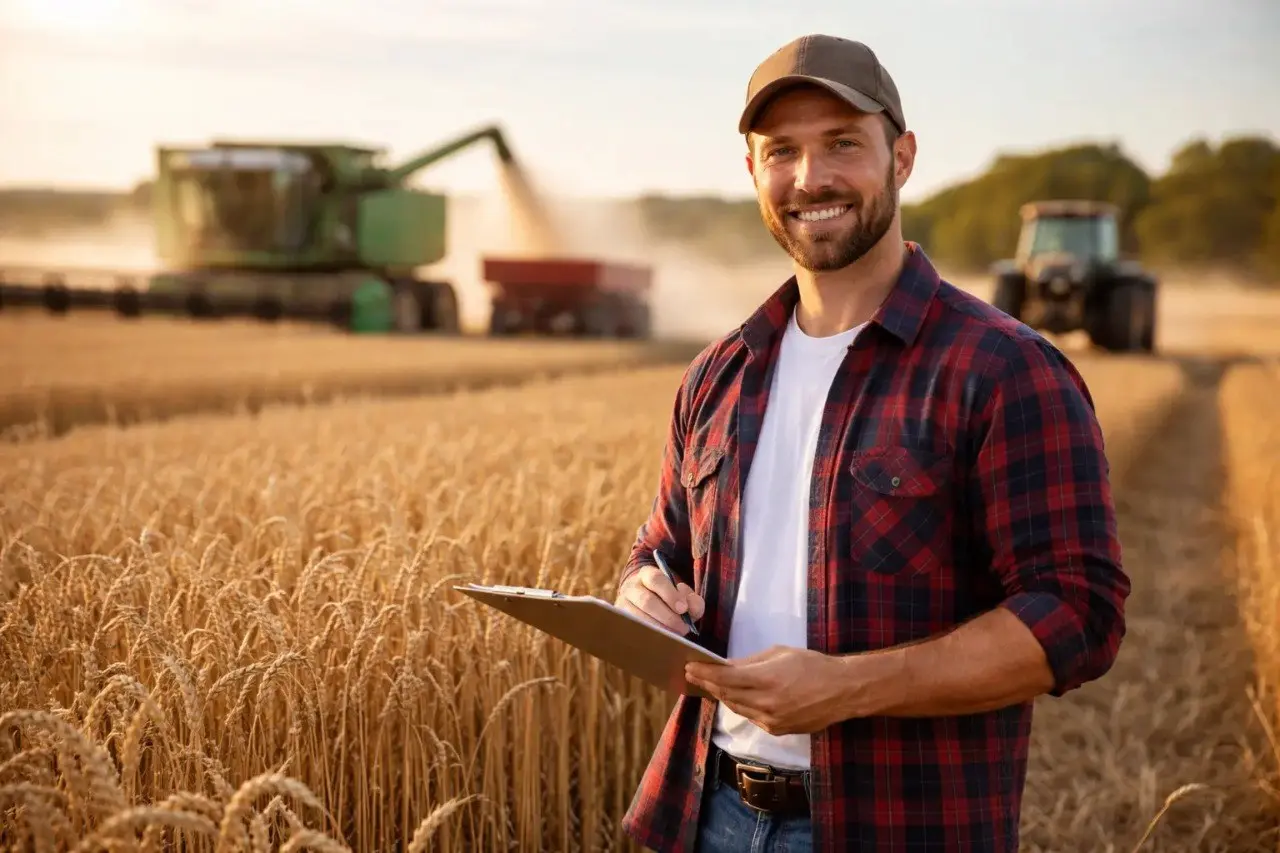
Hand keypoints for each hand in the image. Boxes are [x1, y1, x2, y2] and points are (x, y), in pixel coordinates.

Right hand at [615, 564, 704, 635]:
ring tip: (674, 637)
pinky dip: (647, 637)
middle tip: (683, 628)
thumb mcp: (683, 596)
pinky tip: (661, 642)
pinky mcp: (620, 622)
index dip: (670, 594)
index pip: (656, 579)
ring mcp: (623, 605)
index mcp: (647, 574)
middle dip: (667, 616)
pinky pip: (632, 630)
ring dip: (658, 629)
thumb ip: (693, 601)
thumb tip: (691, 608)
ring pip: (638, 618)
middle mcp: (631, 587)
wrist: (648, 607)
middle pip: (646, 601)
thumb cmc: (670, 601)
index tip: (682, 609)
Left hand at [685, 645, 860, 735]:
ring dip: (722, 696)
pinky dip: (742, 706)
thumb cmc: (812, 666)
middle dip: (708, 684)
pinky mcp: (777, 730)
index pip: (725, 678)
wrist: (842, 691)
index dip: (705, 673)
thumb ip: (751, 662)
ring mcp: (771, 720)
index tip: (690, 668)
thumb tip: (728, 666)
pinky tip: (734, 697)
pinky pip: (752, 717)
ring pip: (737, 708)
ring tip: (709, 685)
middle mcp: (766, 703)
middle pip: (726, 695)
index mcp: (766, 679)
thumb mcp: (780, 653)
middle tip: (693, 675)